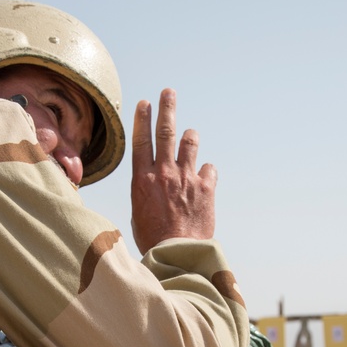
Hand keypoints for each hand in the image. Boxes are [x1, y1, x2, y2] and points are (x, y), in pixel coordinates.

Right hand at [131, 88, 216, 253]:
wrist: (177, 255)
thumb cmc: (154, 240)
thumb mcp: (138, 214)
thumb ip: (145, 192)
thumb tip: (150, 184)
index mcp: (142, 180)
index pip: (141, 141)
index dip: (142, 119)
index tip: (144, 103)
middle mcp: (164, 174)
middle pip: (165, 132)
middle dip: (167, 108)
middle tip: (168, 92)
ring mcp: (187, 178)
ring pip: (190, 143)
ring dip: (190, 137)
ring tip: (189, 135)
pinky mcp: (206, 188)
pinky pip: (209, 168)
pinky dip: (206, 171)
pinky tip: (203, 178)